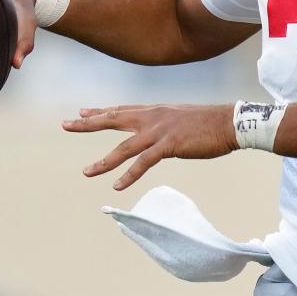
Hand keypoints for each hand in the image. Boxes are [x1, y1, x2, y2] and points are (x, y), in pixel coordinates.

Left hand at [62, 103, 237, 189]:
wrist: (230, 122)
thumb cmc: (211, 122)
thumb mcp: (182, 117)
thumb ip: (167, 122)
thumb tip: (162, 131)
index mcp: (156, 110)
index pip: (122, 110)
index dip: (101, 111)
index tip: (82, 112)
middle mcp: (152, 117)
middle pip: (113, 119)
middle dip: (88, 124)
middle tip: (66, 124)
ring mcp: (159, 131)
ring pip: (123, 147)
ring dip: (103, 161)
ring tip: (86, 172)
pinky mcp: (169, 145)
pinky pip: (143, 163)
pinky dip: (129, 175)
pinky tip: (117, 186)